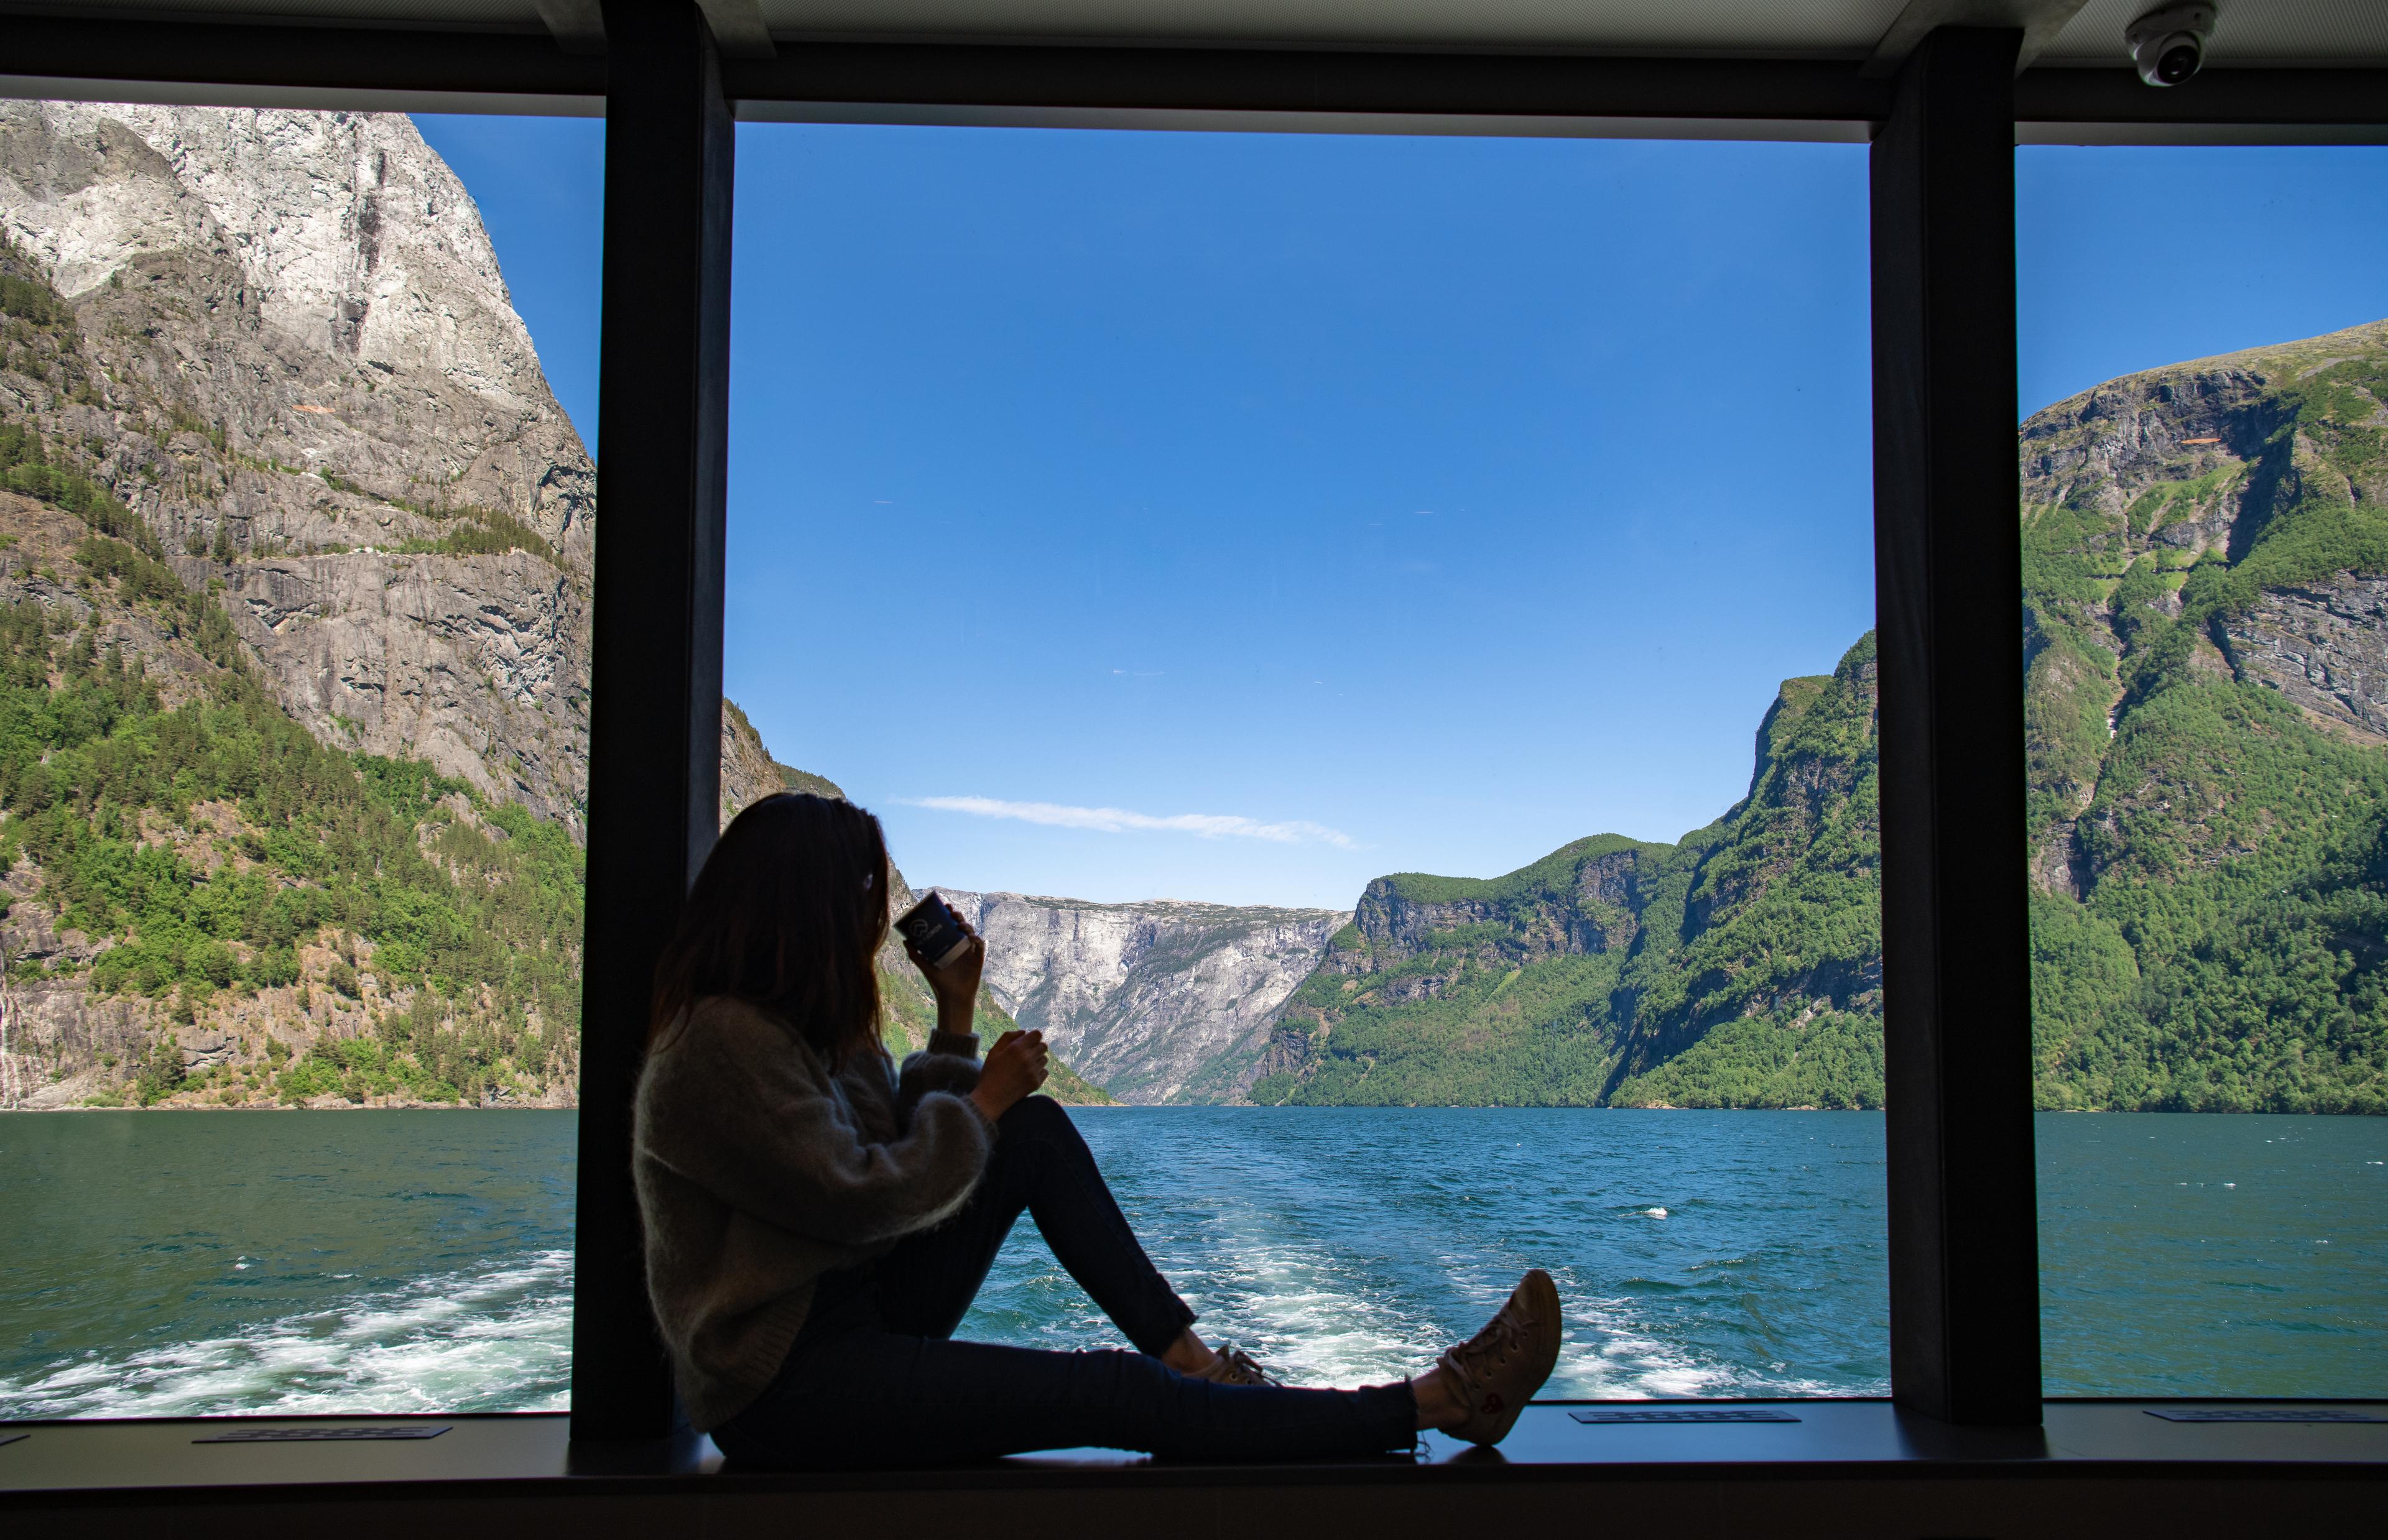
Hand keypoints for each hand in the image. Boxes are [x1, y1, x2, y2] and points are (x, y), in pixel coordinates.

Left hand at [904, 903, 985, 1020]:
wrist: (952, 997)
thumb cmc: (940, 983)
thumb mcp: (925, 966)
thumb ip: (915, 954)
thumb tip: (905, 940)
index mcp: (949, 944)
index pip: (950, 925)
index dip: (949, 914)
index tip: (945, 905)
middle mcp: (960, 945)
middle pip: (961, 926)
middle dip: (958, 916)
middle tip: (952, 912)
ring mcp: (970, 951)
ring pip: (971, 932)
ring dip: (967, 926)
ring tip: (959, 925)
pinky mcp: (978, 959)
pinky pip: (979, 945)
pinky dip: (976, 939)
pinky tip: (970, 938)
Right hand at [969, 1029, 1047, 1121]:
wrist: (990, 1100)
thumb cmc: (990, 1073)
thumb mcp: (994, 1052)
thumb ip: (1008, 1037)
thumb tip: (1024, 1032)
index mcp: (1016, 1048)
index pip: (1037, 1035)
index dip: (1032, 1037)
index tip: (1027, 1042)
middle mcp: (1027, 1058)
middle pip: (1043, 1046)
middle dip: (1036, 1048)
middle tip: (1025, 1055)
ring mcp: (1033, 1071)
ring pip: (1044, 1059)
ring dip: (1037, 1060)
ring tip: (1024, 1067)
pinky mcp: (1036, 1083)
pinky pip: (1045, 1071)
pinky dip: (1038, 1072)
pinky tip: (1026, 1076)